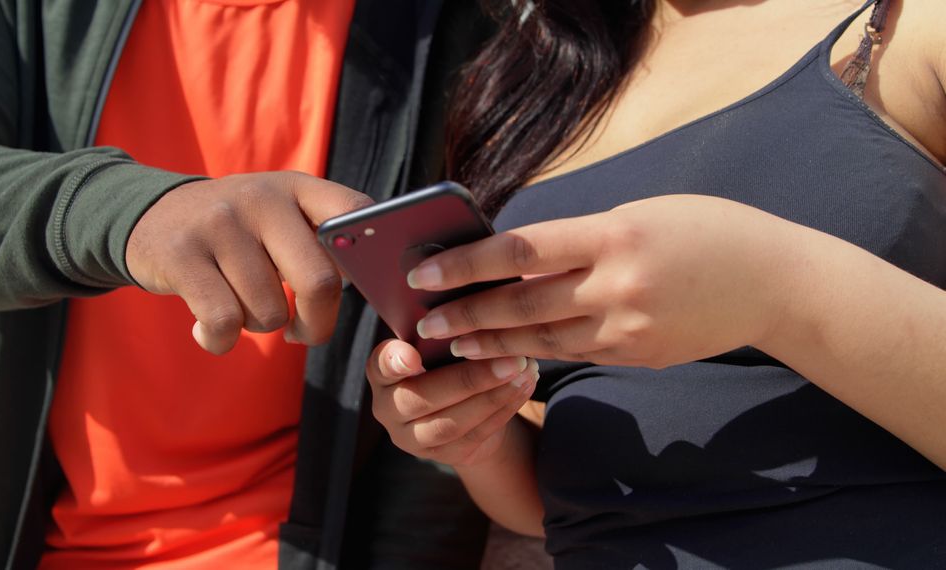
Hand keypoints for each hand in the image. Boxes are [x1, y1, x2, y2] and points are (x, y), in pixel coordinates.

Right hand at [125, 171, 372, 353]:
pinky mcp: (182, 254)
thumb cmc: (235, 233)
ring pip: (268, 311)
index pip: (356, 211)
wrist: (149, 217)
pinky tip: (210, 330)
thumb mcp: (278, 216)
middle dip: (317, 324)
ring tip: (239, 308)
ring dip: (258, 327)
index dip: (368, 257)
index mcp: (297, 188)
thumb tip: (368, 280)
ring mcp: (220, 223)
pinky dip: (220, 341)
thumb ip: (320, 239)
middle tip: (302, 332)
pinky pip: (223, 323)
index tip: (358, 287)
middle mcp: (262, 198)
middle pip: (319, 282)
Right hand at [367, 339, 538, 465]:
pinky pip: (474, 435)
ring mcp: (412, 438)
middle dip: (470, 379)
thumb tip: (469, 303)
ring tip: (524, 372)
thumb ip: (441, 332)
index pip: (379, 365)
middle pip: (422, 398)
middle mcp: (388, 409)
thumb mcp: (436, 345)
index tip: (413, 354)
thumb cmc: (446, 362)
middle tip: (511, 359)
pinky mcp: (443, 456)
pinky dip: (503, 410)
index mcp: (382, 374)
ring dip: (492, 397)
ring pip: (451, 423)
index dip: (393, 361)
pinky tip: (525, 387)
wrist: (462, 411)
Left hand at [409, 195, 806, 367]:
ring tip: (453, 345)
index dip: (466, 265)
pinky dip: (536, 353)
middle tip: (423, 325)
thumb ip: (583, 240)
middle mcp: (617, 285)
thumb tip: (522, 261)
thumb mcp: (641, 215)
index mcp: (615, 235)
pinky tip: (507, 352)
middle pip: (522, 306)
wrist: (775, 283)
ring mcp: (628, 328)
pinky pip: (576, 352)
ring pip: (542, 341)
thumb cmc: (707, 231)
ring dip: (491, 343)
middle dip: (466, 316)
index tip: (424, 274)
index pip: (521, 251)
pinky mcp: (638, 356)